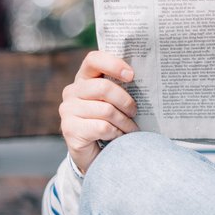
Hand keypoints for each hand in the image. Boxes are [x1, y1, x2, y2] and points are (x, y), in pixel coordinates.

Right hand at [59, 51, 139, 172]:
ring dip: (124, 122)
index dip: (113, 64)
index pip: (93, 59)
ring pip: (106, 110)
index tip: (131, 76)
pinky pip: (102, 127)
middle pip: (103, 87)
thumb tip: (146, 78)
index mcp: (84, 79)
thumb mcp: (115, 102)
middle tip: (134, 112)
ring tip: (130, 129)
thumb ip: (121, 88)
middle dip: (125, 101)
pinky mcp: (70, 129)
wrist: (96, 155)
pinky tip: (118, 137)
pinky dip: (116, 133)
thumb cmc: (111, 122)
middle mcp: (72, 91)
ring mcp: (67, 110)